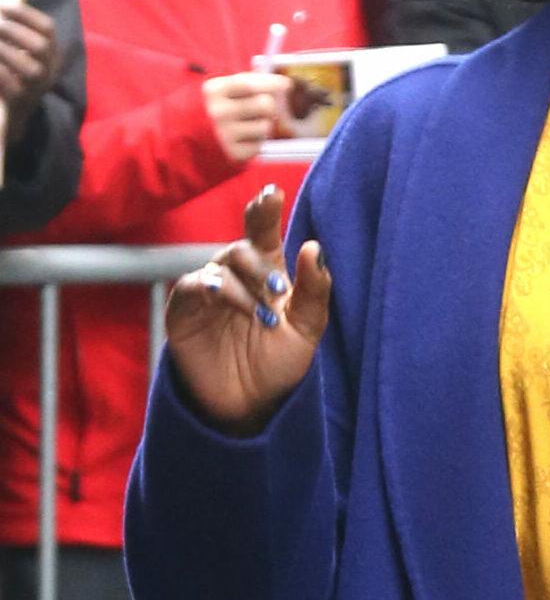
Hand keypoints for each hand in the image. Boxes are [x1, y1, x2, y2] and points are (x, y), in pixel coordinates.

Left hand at [0, 2, 58, 142]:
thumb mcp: (21, 53)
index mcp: (51, 54)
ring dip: (4, 51)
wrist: (14, 113)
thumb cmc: (14, 75)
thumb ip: (15, 34)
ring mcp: (37, 87)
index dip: (26, 14)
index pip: (48, 28)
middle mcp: (50, 70)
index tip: (2, 7)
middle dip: (14, 31)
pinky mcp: (20, 101)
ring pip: (30, 68)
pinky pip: (9, 84)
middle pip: (41, 46)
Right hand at [165, 186, 330, 435]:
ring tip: (263, 315)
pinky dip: (210, 288)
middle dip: (263, 265)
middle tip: (280, 291)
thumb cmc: (280, 363)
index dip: (265, 210)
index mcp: (268, 271)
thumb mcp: (308, 328)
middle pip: (243, 247)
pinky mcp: (184, 312)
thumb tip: (313, 246)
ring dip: (244, 284)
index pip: (263, 231)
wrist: (251, 406)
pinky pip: (192, 287)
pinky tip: (223, 296)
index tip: (271, 193)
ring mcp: (208, 292)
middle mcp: (236, 275)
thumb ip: (315, 290)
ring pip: (220, 265)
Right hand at [202, 71, 291, 162]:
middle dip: (267, 106)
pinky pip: (261, 144)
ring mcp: (225, 134)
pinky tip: (242, 139)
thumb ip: (248, 82)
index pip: (250, 85)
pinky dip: (256, 141)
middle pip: (266, 104)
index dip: (272, 83)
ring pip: (266, 126)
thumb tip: (283, 83)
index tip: (287, 85)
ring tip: (246, 126)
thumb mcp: (222, 90)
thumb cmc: (214, 109)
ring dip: (262, 125)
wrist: (186, 140)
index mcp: (214, 91)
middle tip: (257, 110)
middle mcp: (218, 112)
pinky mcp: (233, 153)